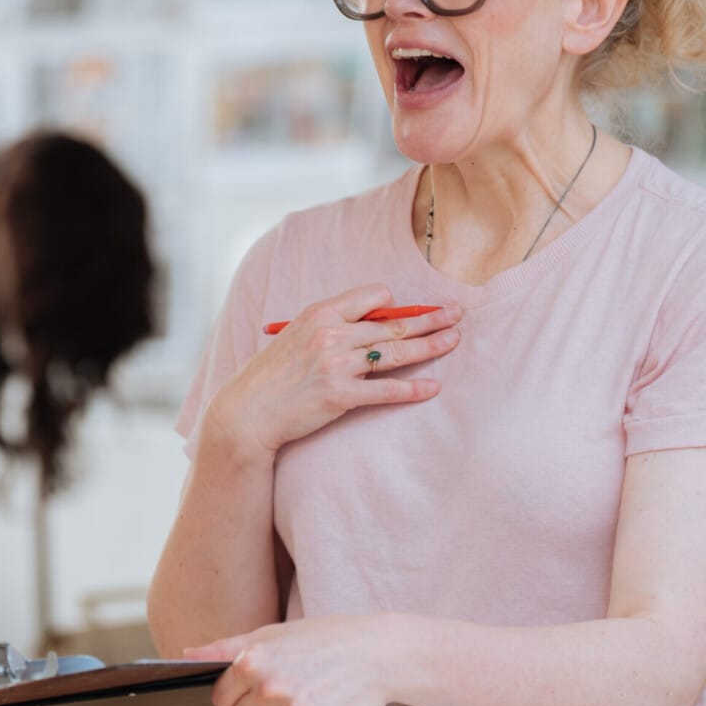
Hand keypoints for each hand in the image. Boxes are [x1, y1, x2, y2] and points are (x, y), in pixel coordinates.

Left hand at [181, 616, 398, 705]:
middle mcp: (271, 686)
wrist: (377, 652)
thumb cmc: (320, 640)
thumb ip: (225, 649)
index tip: (251, 688)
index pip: (218, 698)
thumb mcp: (271, 634)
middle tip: (284, 691)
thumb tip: (184, 656)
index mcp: (253, 660)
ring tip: (303, 699)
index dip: (232, 696)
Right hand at [205, 286, 462, 458]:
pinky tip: (432, 388)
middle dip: (430, 318)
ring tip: (454, 340)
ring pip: (396, 352)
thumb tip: (370, 323)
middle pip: (394, 322)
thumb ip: (331, 325)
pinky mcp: (341, 396)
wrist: (249, 411)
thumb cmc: (272, 374)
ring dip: (431, 345)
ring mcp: (337, 365)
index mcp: (320, 312)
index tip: (404, 312)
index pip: (373, 295)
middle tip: (457, 314)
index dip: (392, 303)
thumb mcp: (296, 335)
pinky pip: (387, 390)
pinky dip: (413, 389)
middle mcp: (331, 334)